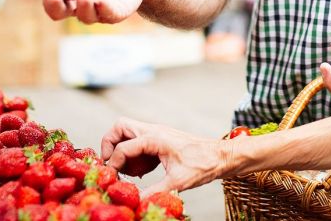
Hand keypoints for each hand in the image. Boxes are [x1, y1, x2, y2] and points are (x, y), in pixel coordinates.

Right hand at [101, 117, 222, 194]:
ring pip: (127, 132)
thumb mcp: (177, 182)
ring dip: (121, 150)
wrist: (220, 157)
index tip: (113, 179)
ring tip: (130, 171)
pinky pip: (138, 142)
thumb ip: (153, 192)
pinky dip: (134, 155)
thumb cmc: (202, 165)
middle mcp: (154, 131)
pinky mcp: (160, 141)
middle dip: (109, 144)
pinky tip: (142, 172)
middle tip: (113, 165)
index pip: (122, 146)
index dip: (113, 164)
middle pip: (119, 127)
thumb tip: (136, 202)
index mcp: (155, 138)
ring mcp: (157, 134)